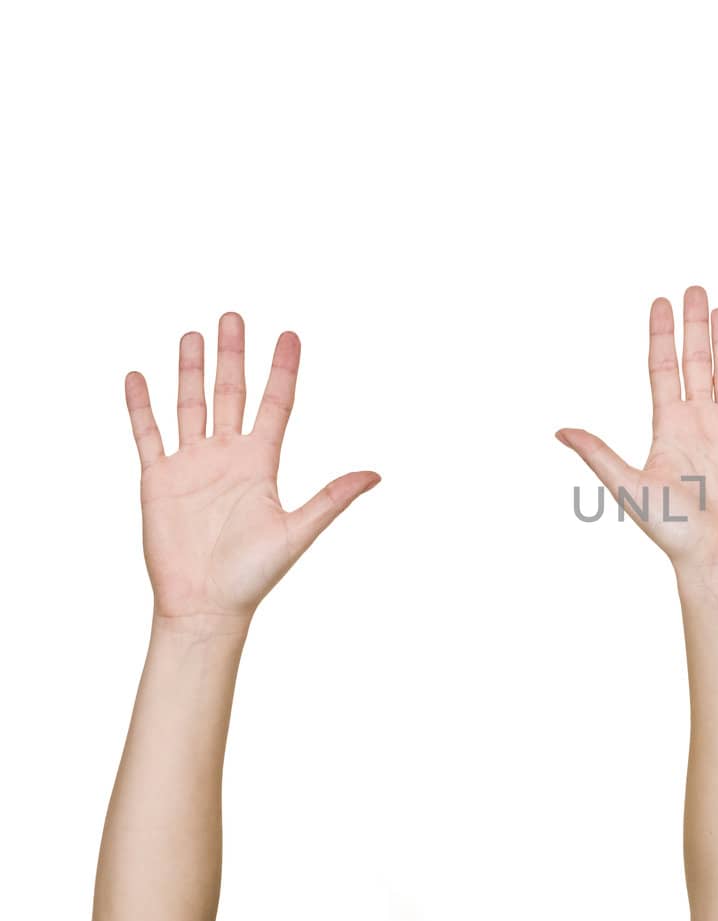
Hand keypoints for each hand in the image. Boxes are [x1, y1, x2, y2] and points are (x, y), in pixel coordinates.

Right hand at [125, 314, 379, 627]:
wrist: (205, 605)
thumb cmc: (253, 576)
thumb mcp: (297, 532)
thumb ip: (332, 498)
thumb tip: (376, 475)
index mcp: (261, 464)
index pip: (275, 405)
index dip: (282, 370)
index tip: (290, 335)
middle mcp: (227, 457)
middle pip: (231, 393)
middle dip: (232, 355)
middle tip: (233, 315)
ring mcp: (191, 465)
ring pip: (189, 405)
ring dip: (190, 370)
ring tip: (192, 333)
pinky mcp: (157, 479)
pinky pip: (147, 434)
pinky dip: (140, 406)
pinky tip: (138, 375)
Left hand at [558, 288, 717, 583]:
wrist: (717, 558)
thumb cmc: (672, 530)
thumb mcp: (630, 489)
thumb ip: (600, 456)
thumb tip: (560, 432)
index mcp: (668, 426)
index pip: (662, 369)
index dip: (661, 335)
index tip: (660, 301)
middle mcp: (697, 421)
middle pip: (695, 361)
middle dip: (693, 325)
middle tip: (693, 287)